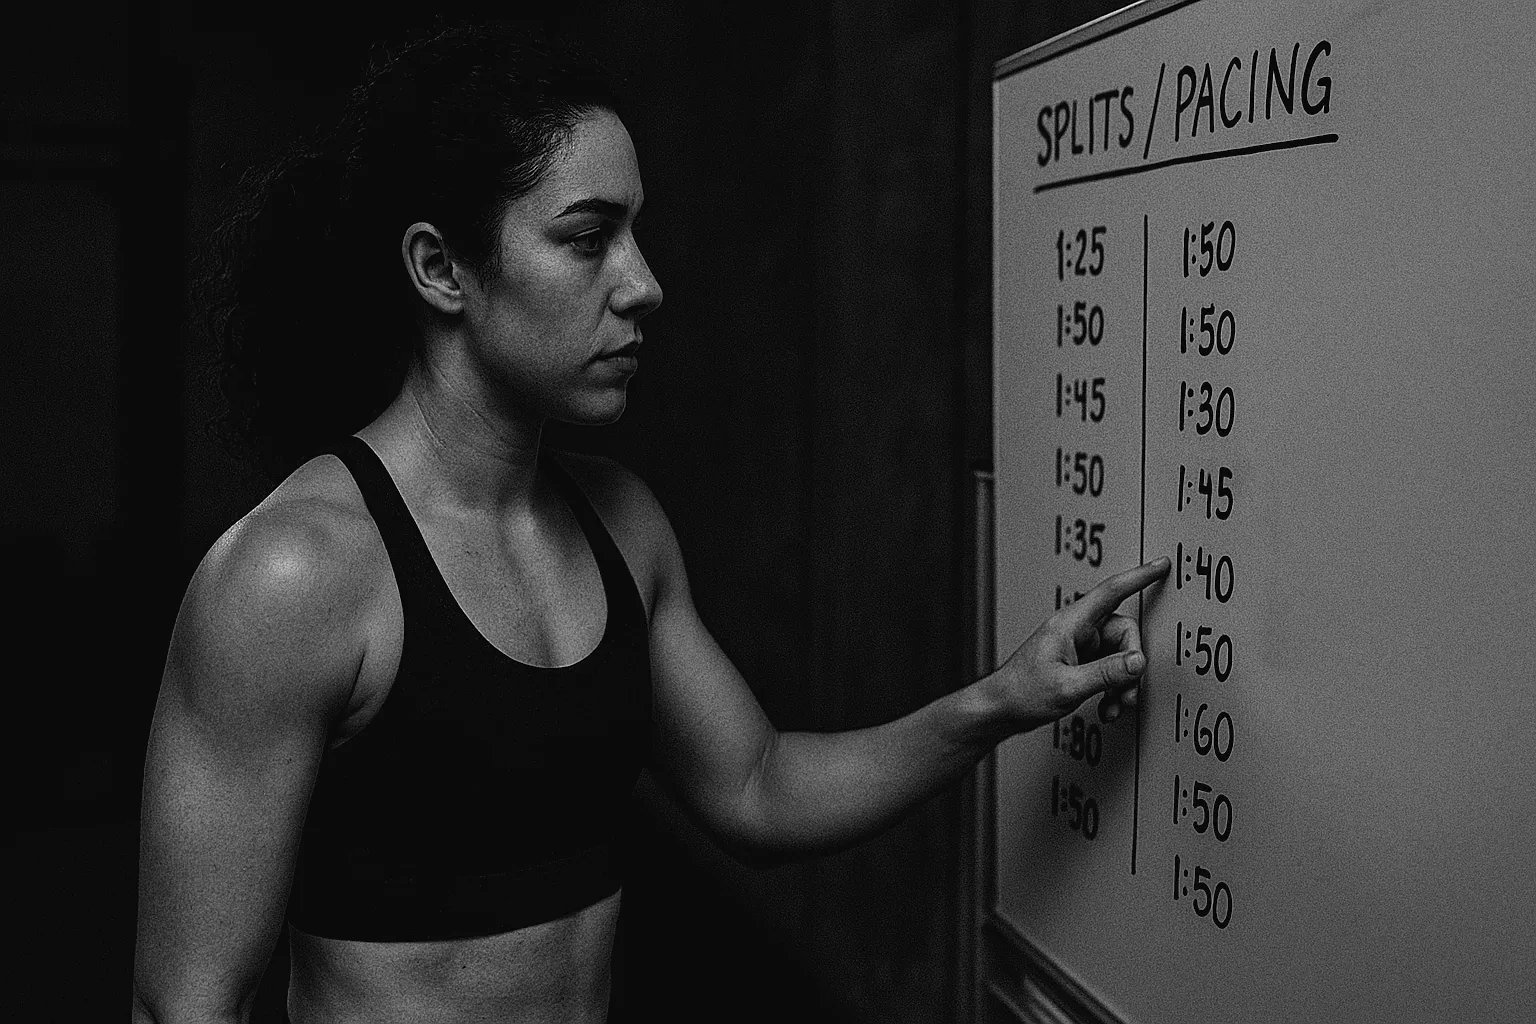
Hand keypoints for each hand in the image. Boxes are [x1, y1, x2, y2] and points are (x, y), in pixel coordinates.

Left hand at [991, 556, 1170, 732]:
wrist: (1000, 709)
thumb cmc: (1022, 692)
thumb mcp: (1068, 685)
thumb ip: (1106, 673)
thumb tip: (1138, 662)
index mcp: (1070, 624)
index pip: (1111, 591)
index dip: (1138, 577)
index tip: (1161, 565)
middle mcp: (1077, 630)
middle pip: (1124, 634)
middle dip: (1131, 666)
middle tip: (1127, 693)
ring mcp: (1078, 646)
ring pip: (1119, 656)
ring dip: (1122, 683)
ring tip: (1114, 706)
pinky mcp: (1079, 662)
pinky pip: (1109, 669)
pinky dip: (1112, 689)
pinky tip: (1106, 708)